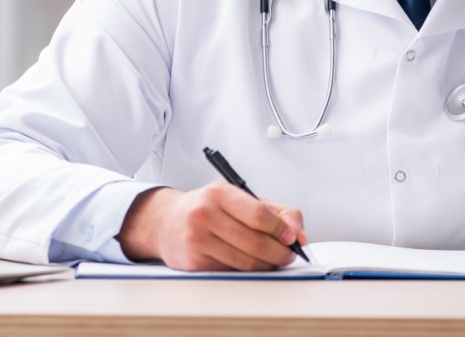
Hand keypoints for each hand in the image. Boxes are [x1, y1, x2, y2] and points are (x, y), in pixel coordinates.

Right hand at [117, 184, 306, 270]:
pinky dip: (248, 271)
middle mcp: (205, 214)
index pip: (258, 214)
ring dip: (266, 265)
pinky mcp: (194, 262)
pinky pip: (231, 271)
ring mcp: (197, 239)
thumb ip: (275, 211)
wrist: (166, 221)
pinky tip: (253, 265)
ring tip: (274, 261)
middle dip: (278, 252)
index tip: (293, 238)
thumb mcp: (239, 199)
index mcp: (219, 193)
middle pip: (254, 241)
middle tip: (288, 255)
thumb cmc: (207, 209)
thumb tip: (298, 233)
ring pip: (244, 261)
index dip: (281, 229)